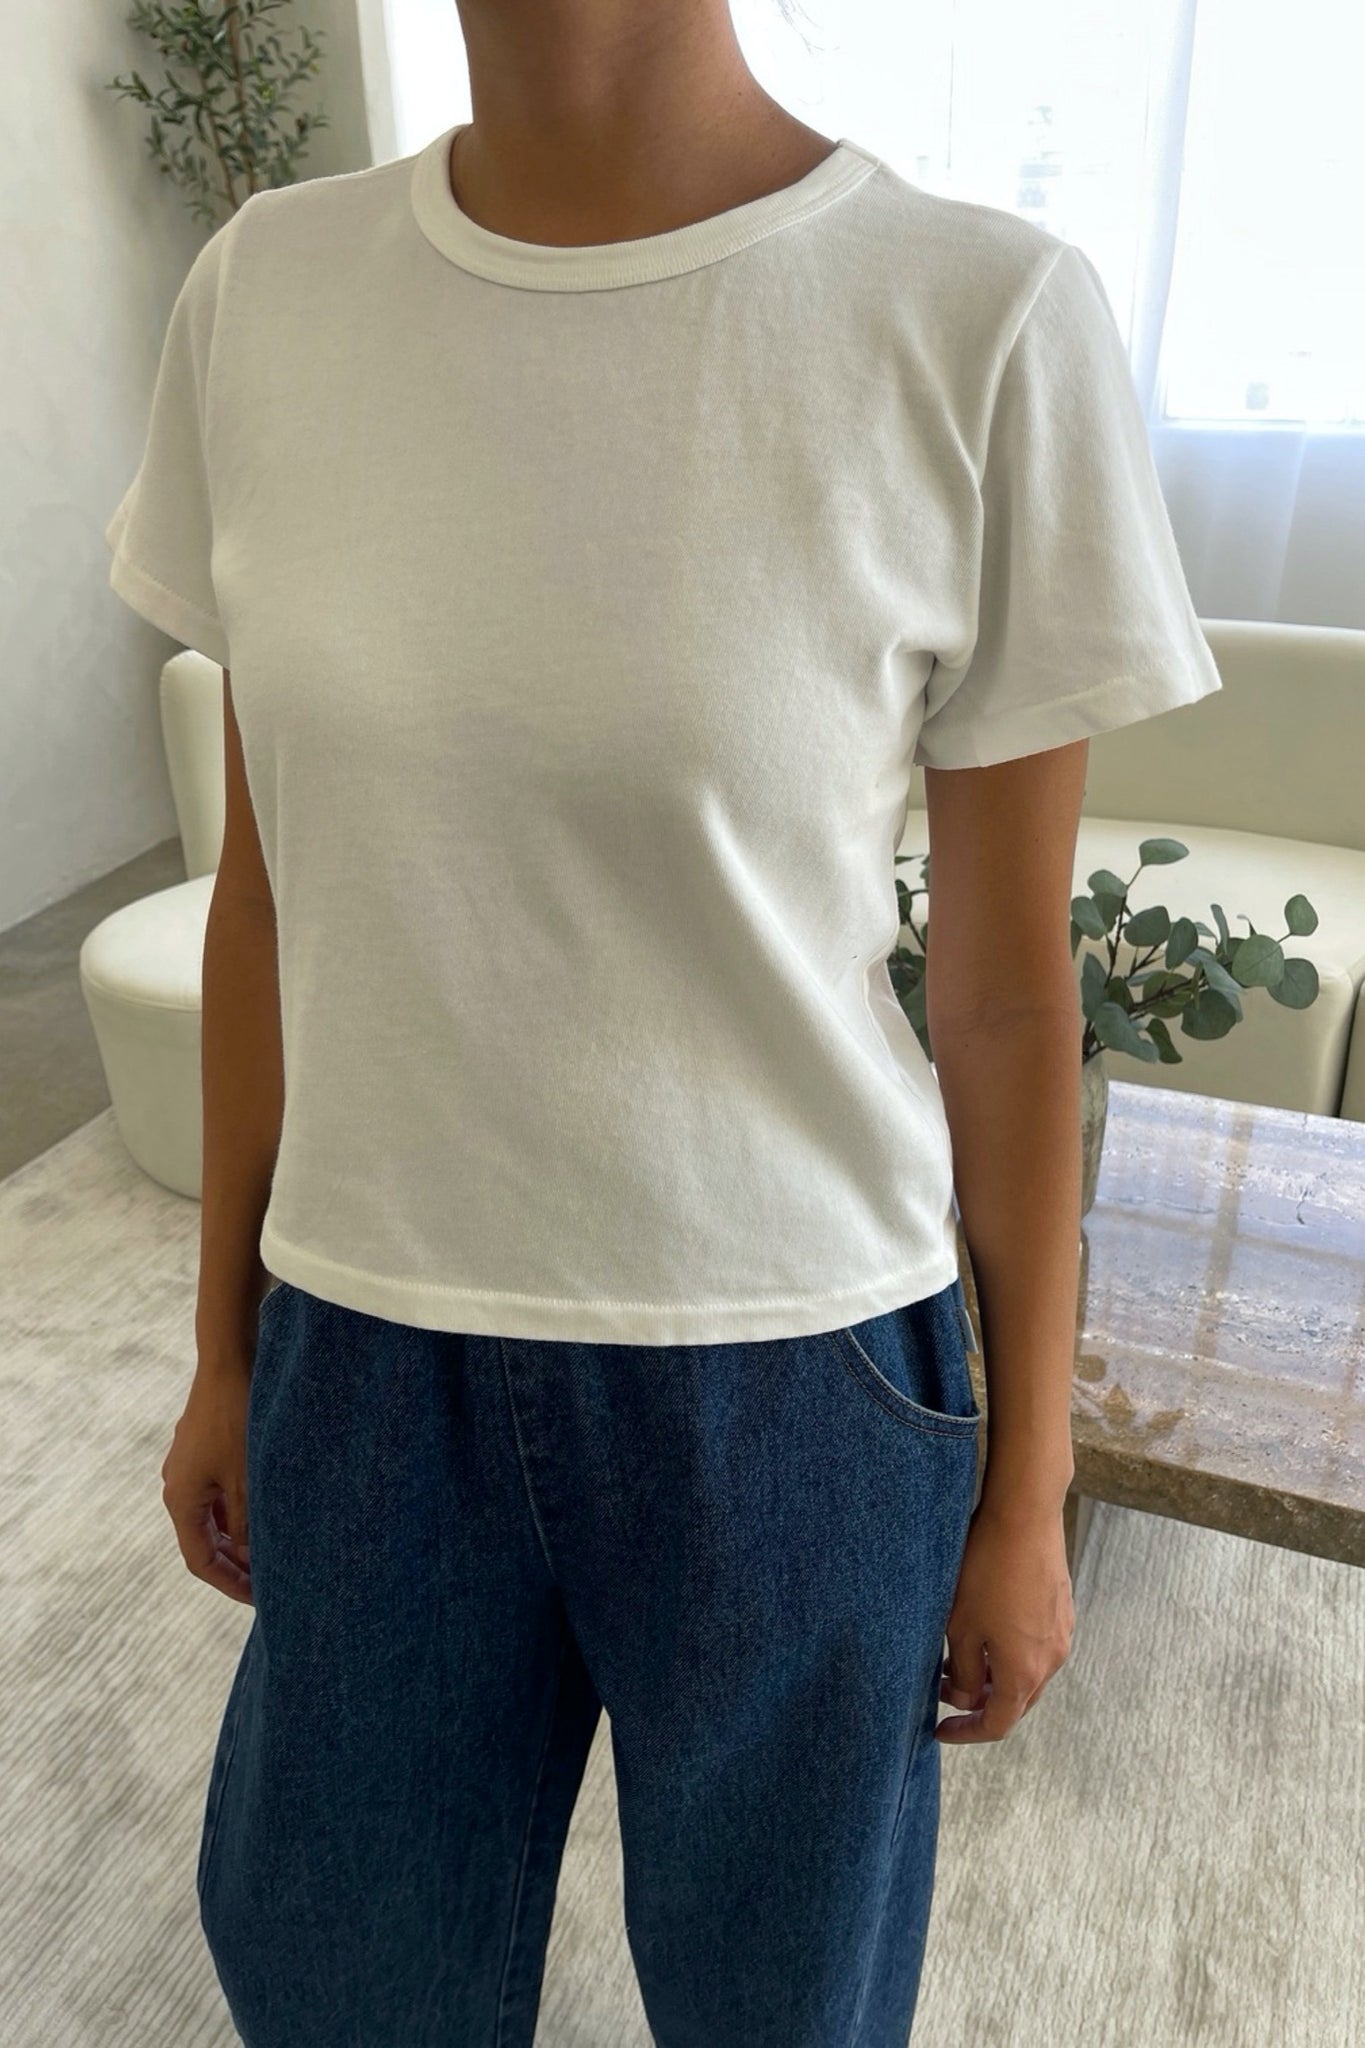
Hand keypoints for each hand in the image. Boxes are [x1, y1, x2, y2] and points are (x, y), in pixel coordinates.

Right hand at [161, 1362, 254, 1605]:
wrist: (230, 1360)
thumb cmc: (238, 1419)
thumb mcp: (246, 1480)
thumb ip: (245, 1525)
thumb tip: (250, 1558)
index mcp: (180, 1498)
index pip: (200, 1560)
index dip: (229, 1584)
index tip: (260, 1599)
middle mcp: (178, 1484)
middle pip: (204, 1539)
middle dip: (236, 1563)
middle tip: (271, 1580)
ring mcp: (189, 1464)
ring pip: (213, 1514)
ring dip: (238, 1535)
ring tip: (273, 1550)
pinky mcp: (203, 1447)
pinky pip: (218, 1490)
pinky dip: (238, 1508)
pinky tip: (266, 1512)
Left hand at [935, 1494, 1074, 1743]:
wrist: (1025, 1515)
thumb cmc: (987, 1570)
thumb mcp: (961, 1627)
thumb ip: (964, 1673)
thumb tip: (965, 1698)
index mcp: (1024, 1673)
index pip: (998, 1724)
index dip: (966, 1732)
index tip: (939, 1729)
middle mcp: (1051, 1660)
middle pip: (1015, 1702)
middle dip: (979, 1703)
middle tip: (944, 1690)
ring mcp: (1061, 1633)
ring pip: (1026, 1672)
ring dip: (994, 1675)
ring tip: (958, 1657)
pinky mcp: (1061, 1609)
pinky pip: (1036, 1646)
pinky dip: (1010, 1652)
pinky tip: (986, 1630)